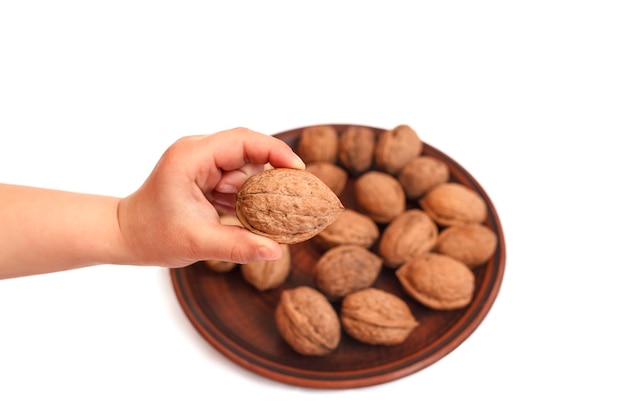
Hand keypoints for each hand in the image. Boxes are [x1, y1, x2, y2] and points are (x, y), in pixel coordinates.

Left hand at [117, 127, 304, 267]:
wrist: (126, 235)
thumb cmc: (153, 235)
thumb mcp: (197, 243)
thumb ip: (238, 246)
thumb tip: (275, 251)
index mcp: (191, 157)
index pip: (242, 141)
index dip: (275, 152)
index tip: (299, 170)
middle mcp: (198, 152)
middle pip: (249, 152)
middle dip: (271, 175)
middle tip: (294, 198)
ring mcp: (202, 162)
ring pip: (246, 167)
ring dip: (258, 191)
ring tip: (263, 215)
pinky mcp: (206, 174)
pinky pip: (238, 179)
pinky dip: (248, 197)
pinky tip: (250, 216)